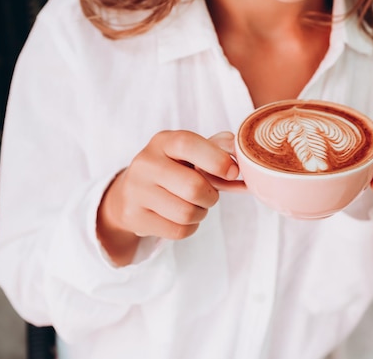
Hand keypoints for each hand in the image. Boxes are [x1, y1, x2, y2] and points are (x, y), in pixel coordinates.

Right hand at [97, 131, 239, 264]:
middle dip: (211, 196)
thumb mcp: (190, 154)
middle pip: (193, 187)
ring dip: (200, 213)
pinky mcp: (134, 217)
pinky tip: (181, 218)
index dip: (216, 159)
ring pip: (187, 213)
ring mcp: (136, 191)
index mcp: (163, 142)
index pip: (187, 144)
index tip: (233, 173)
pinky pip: (178, 230)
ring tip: (193, 205)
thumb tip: (241, 156)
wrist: (131, 194)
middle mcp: (146, 163)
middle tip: (209, 195)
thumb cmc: (173, 170)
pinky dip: (190, 227)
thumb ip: (217, 151)